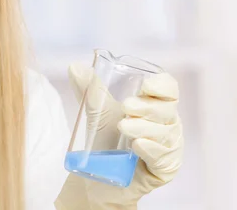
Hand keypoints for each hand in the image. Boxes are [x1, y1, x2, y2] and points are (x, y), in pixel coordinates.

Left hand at [55, 63, 183, 208]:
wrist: (99, 177)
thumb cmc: (106, 141)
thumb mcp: (97, 112)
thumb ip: (90, 90)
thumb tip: (74, 67)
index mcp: (155, 104)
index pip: (169, 89)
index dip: (161, 85)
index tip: (144, 85)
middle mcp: (168, 124)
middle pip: (167, 108)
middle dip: (146, 106)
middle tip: (126, 107)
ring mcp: (169, 147)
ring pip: (165, 132)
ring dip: (143, 127)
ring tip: (123, 127)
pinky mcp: (166, 169)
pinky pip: (163, 156)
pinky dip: (149, 148)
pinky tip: (137, 145)